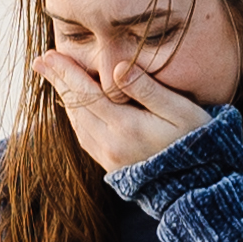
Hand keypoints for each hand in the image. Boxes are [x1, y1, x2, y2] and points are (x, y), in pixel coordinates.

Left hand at [37, 52, 210, 176]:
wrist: (201, 185)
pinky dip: (75, 118)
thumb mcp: (179, 110)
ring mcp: (109, 158)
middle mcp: (110, 144)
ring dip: (64, 99)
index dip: (67, 73)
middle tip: (41, 61)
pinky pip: (84, 138)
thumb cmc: (197, 140)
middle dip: (58, 81)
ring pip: (77, 123)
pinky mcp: (112, 166)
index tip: (50, 55)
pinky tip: (74, 106)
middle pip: (76, 107)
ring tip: (53, 77)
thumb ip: (147, 89)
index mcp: (125, 127)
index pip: (86, 93)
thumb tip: (118, 67)